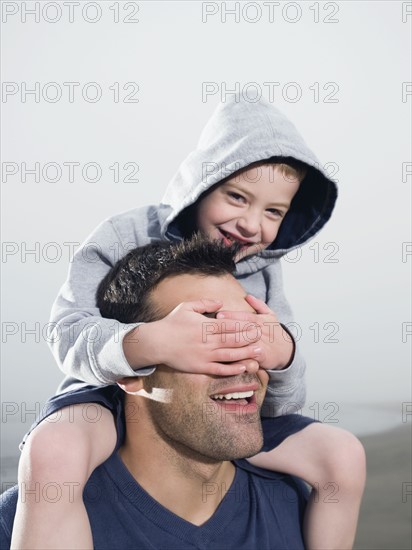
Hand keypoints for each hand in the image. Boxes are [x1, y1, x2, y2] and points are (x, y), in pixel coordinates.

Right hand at [124, 299, 262, 375]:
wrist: (157, 342)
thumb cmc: (172, 323)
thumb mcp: (187, 307)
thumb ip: (205, 303)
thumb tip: (221, 303)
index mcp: (205, 326)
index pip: (230, 326)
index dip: (245, 326)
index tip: (257, 325)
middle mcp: (207, 341)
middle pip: (233, 340)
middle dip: (249, 338)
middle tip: (264, 337)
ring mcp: (205, 356)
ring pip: (229, 355)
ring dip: (246, 354)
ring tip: (259, 352)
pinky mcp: (200, 367)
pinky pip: (219, 369)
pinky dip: (232, 369)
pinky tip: (243, 367)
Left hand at [216, 295, 294, 369]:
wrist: (286, 351)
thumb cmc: (274, 332)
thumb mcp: (270, 316)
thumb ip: (259, 305)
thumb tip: (248, 296)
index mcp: (260, 320)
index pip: (244, 316)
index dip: (232, 315)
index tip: (218, 315)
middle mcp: (260, 331)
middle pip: (242, 328)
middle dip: (228, 326)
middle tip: (213, 326)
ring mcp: (260, 343)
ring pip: (244, 341)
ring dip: (230, 340)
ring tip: (217, 339)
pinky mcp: (261, 356)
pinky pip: (248, 355)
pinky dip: (238, 355)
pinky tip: (226, 354)